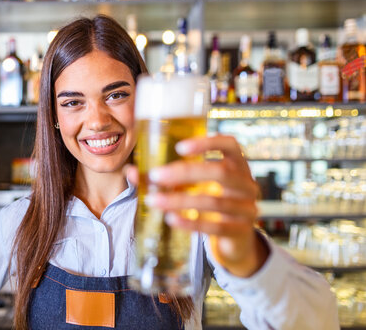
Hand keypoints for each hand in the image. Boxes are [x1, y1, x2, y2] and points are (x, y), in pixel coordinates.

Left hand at [125, 135, 267, 276]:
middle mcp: (246, 183)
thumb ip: (167, 176)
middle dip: (185, 173)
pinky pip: (215, 227)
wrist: (236, 236)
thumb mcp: (195, 185)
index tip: (180, 147)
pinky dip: (191, 223)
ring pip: (213, 202)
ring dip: (180, 201)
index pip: (230, 144)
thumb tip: (131, 171)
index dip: (208, 143)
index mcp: (237, 163)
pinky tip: (171, 219)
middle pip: (220, 172)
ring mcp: (247, 207)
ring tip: (153, 201)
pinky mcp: (241, 230)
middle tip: (155, 176)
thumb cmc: (211, 199)